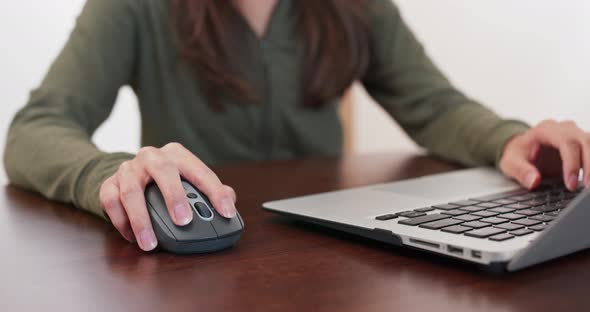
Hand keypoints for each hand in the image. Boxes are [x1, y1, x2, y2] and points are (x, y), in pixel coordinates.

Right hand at [99, 143, 236, 250]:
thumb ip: (210, 189)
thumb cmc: (166, 179)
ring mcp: (128, 169)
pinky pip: (111, 202)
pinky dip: (121, 222)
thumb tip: (230, 200)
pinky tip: (132, 237)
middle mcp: (152, 157)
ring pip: (132, 192)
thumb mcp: (188, 178)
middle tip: (184, 221)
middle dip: (174, 197)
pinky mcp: (109, 183)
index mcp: (177, 155)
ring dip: (141, 219)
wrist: (131, 172)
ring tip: (151, 243)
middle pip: (164, 172)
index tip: (226, 212)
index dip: (216, 192)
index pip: (200, 171)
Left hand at [500, 120, 588, 190]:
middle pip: (586, 141)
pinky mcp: (582, 145)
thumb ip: (521, 171)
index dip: (572, 163)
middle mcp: (564, 129)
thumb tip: (534, 181)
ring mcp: (575, 135)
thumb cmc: (517, 153)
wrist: (521, 148)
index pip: (567, 142)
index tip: (570, 184)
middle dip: (589, 166)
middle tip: (587, 188)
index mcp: (546, 130)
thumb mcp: (510, 162)